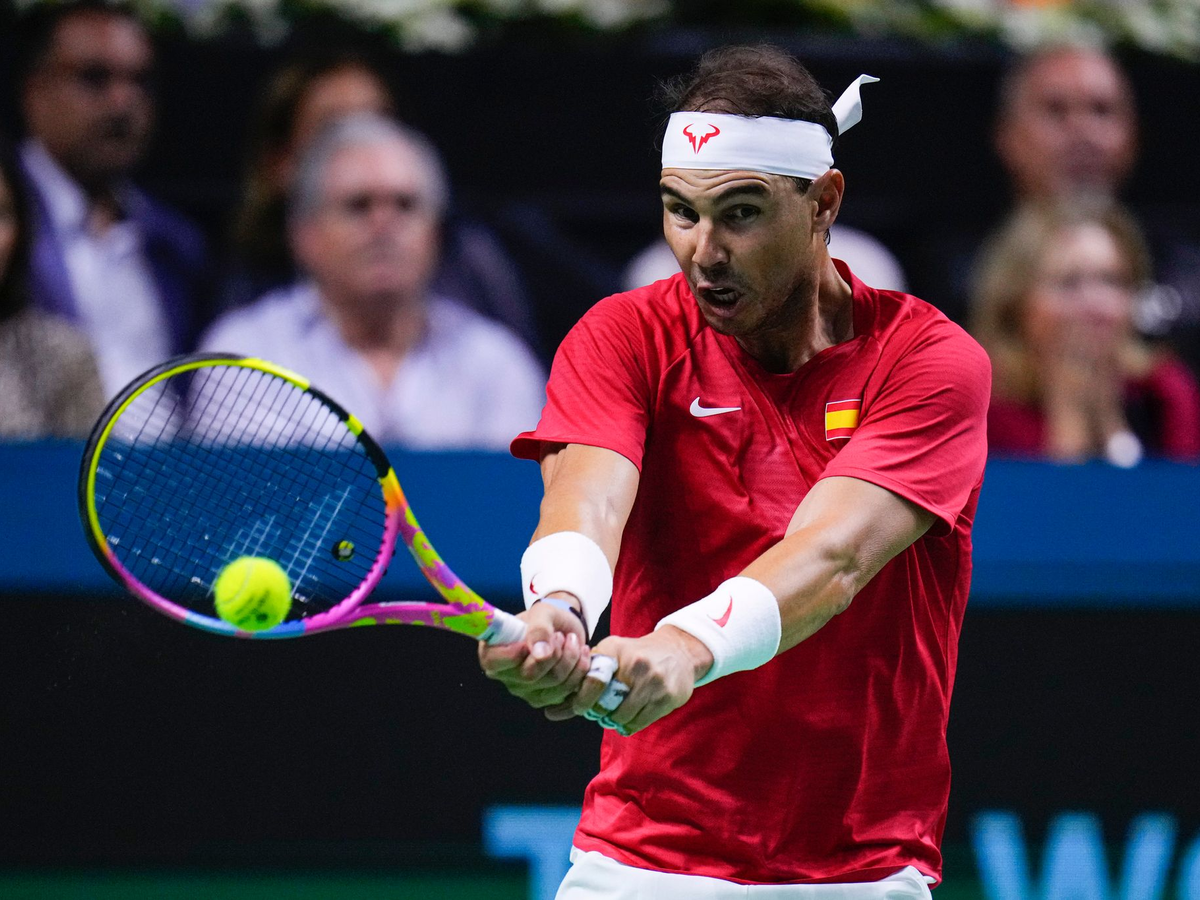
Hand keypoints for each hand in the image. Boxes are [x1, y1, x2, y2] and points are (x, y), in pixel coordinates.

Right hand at [478, 594, 590, 708]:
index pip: (494, 662)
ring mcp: (525, 691)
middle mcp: (505, 676)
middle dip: (554, 652)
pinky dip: (580, 668)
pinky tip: (580, 653)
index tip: (533, 637)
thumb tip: (540, 653)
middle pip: (530, 675)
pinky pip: (568, 690)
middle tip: (561, 635)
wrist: (564, 629)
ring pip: (554, 683)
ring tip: (571, 640)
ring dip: (571, 657)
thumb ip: (539, 629)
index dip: (515, 652)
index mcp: (493, 652)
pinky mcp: (546, 699)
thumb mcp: (542, 613)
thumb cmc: (546, 619)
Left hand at [545, 626, 712, 734]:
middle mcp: (636, 665)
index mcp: (617, 652)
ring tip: (616, 713)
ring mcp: (654, 683)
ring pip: (622, 718)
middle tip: (600, 712)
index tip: (579, 709)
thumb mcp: (613, 649)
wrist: (679, 651)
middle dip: (599, 713)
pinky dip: (630, 725)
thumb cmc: (638, 653)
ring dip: (614, 720)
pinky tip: (629, 718)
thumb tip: (556, 705)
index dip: (581, 701)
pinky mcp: (667, 698)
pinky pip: (639, 723)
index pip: (591, 683)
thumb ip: (589, 670)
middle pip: (605, 706)